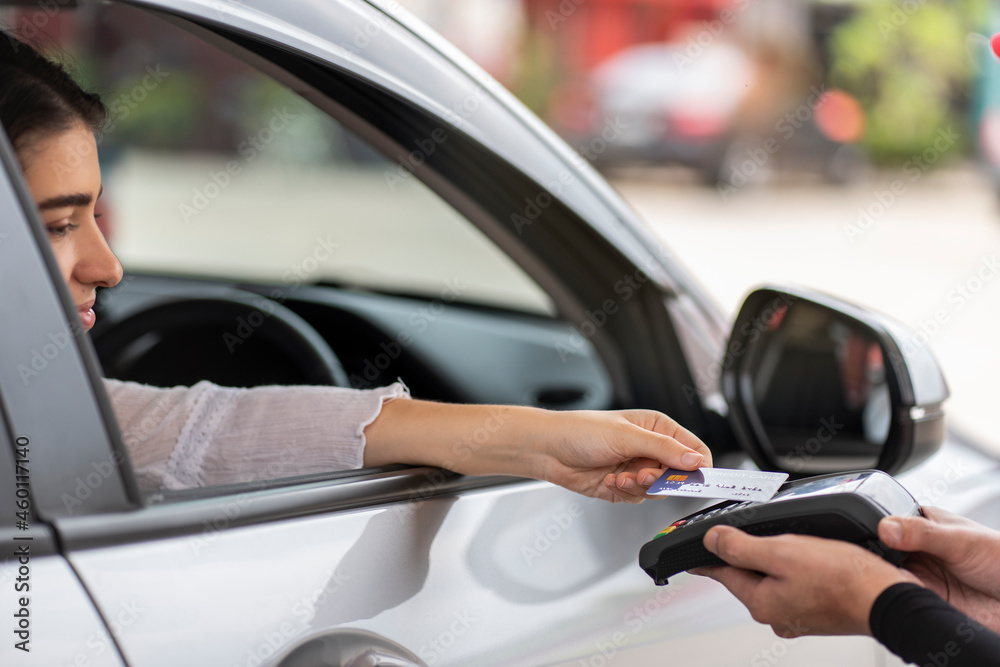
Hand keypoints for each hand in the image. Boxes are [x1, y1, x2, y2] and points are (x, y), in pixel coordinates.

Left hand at [540, 409, 711, 503]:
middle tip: (643, 475)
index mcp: (657, 428)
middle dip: (660, 478)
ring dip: (639, 486)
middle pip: (678, 475)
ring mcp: (637, 468)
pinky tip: (609, 479)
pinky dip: (625, 492)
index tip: (694, 479)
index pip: (693, 449)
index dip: (698, 466)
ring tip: (621, 475)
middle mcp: (650, 448)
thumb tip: (694, 460)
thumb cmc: (581, 431)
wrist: (549, 449)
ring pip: (657, 490)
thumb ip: (663, 449)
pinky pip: (638, 498)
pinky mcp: (624, 486)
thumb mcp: (627, 436)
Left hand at [693, 526, 916, 636]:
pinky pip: (793, 586)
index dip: (705, 556)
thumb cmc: (843, 579)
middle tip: (735, 534)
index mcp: (761, 602)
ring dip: (769, 560)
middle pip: (745, 577)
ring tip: (776, 540)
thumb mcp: (783, 552)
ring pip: (770, 581)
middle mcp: (776, 614)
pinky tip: (806, 557)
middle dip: (740, 555)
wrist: (890, 600)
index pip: (721, 574)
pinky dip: (792, 569)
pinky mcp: (817, 612)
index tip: (689, 553)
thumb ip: (742, 547)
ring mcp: (797, 616)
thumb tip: (711, 541)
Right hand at [880, 507, 999, 633]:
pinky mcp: (923, 600)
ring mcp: (919, 575)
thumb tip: (886, 527)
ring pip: (887, 578)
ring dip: (886, 582)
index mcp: (919, 524)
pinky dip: (897, 601)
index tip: (866, 541)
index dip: (872, 532)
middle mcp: (915, 550)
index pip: (884, 525)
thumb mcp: (960, 539)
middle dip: (876, 560)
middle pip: (879, 553)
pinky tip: (904, 597)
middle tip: (880, 564)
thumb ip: (922, 533)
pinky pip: (899, 601)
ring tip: (896, 581)